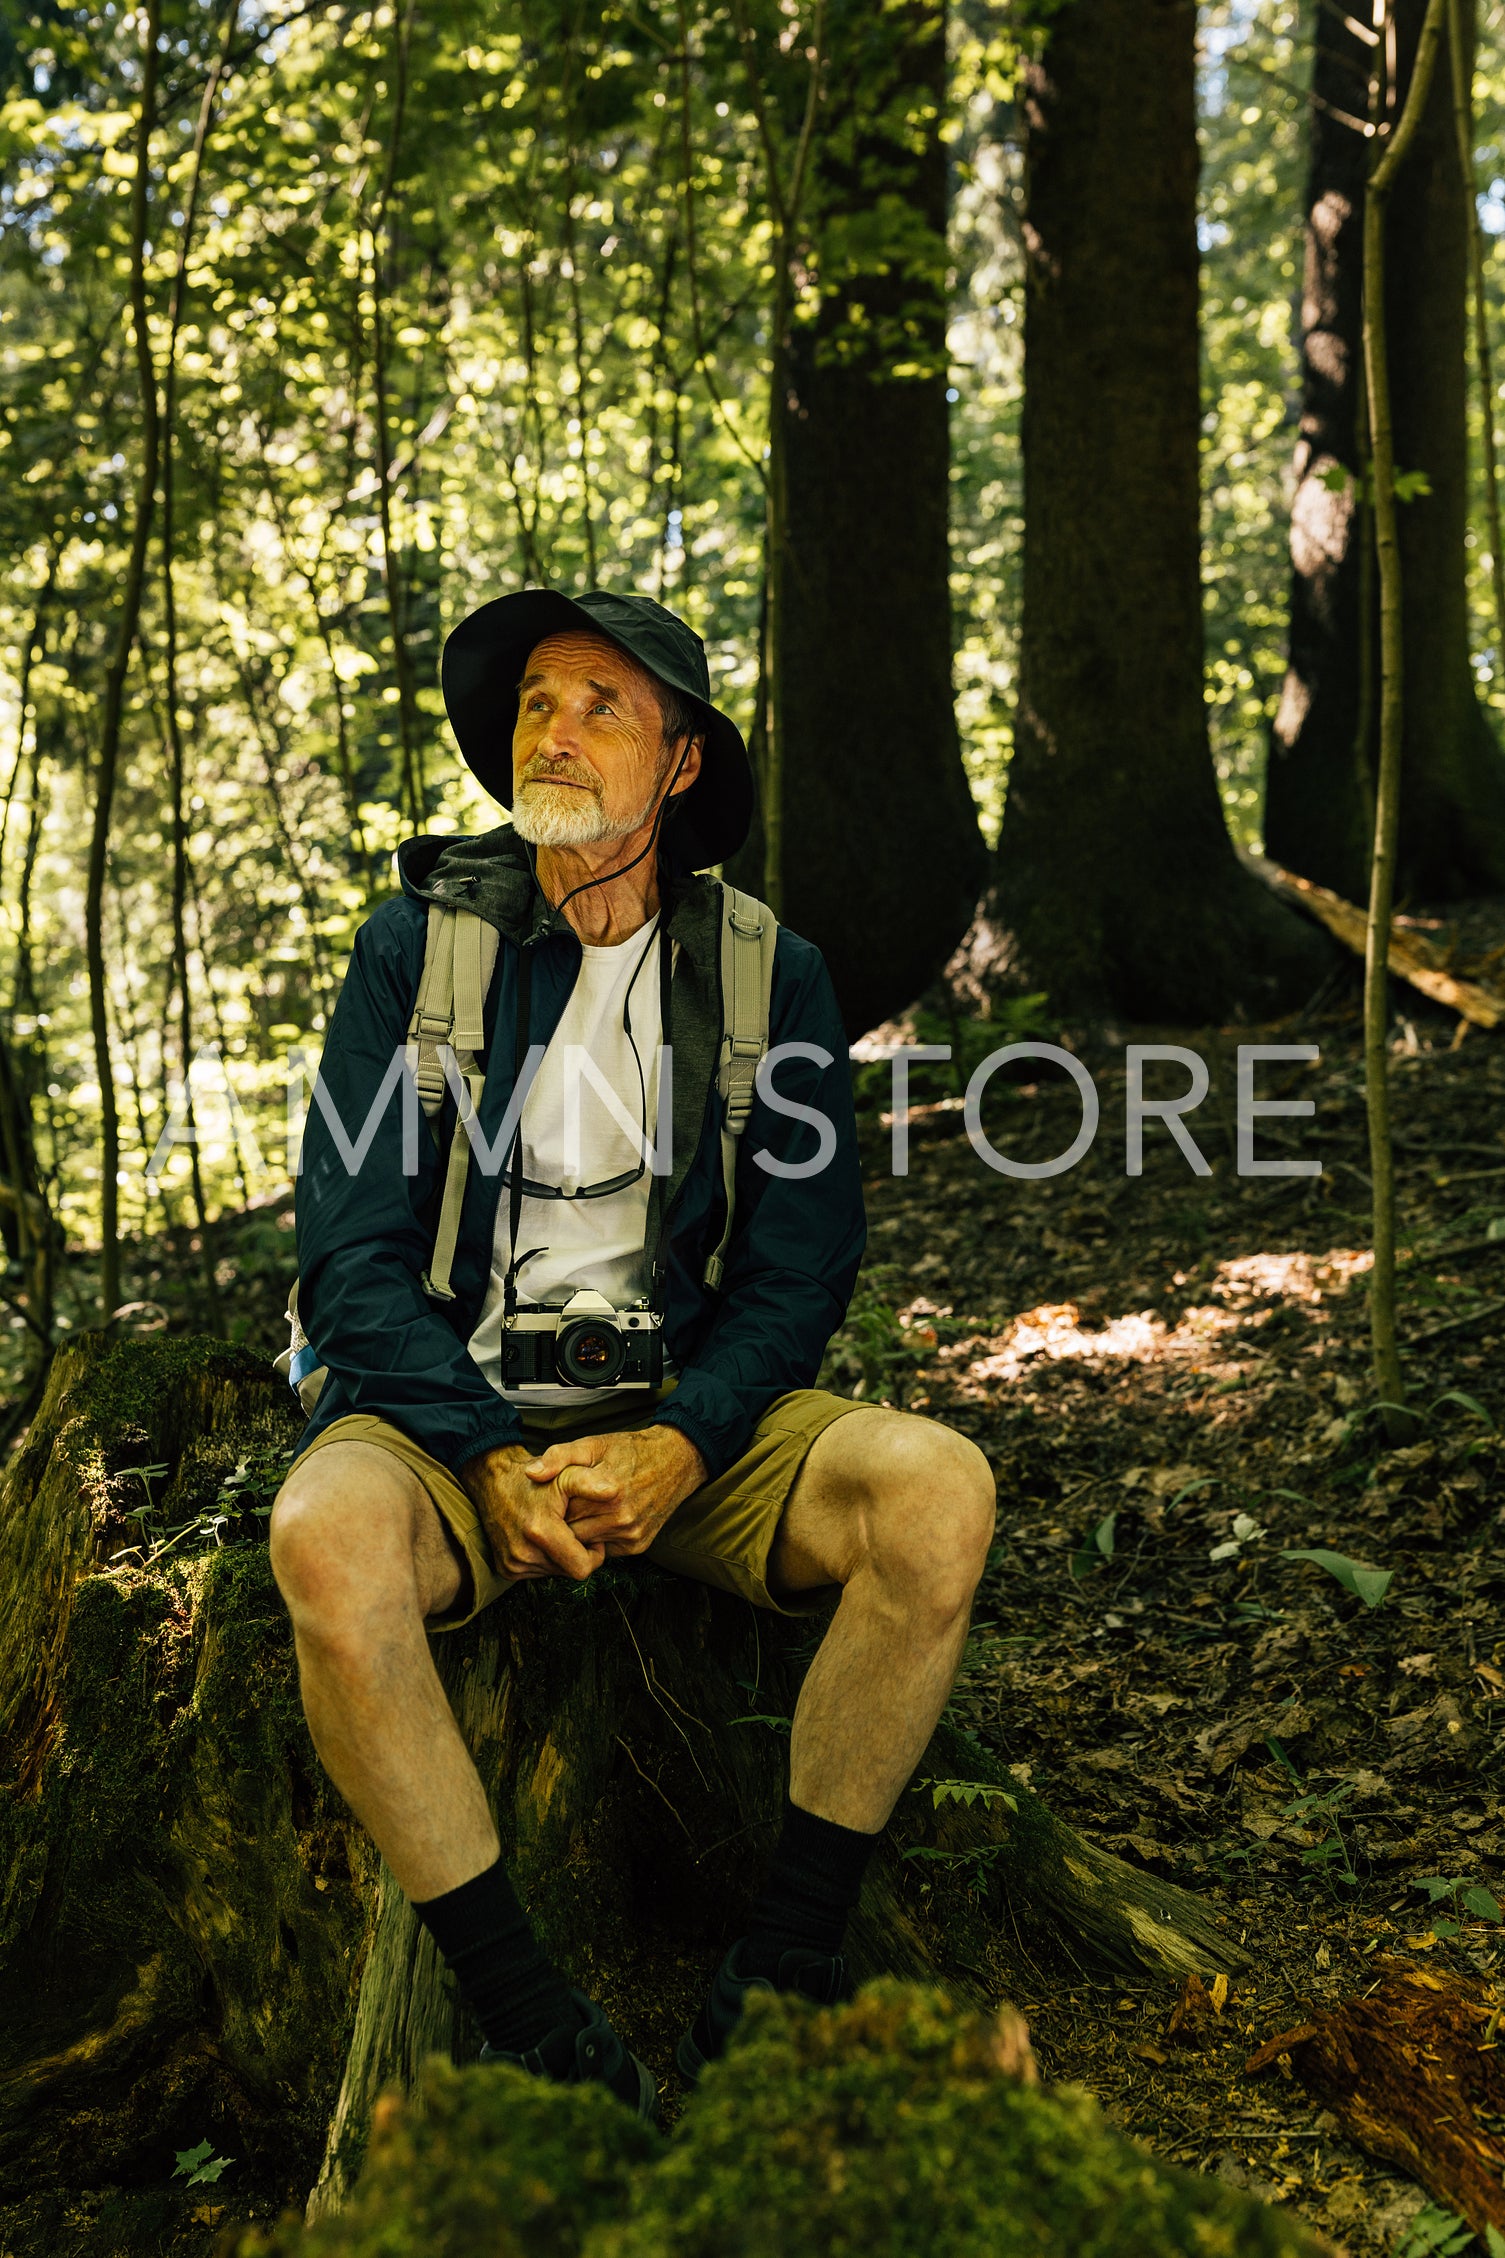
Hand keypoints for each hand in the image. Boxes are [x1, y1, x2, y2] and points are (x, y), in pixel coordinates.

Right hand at [458, 1443, 605, 1583]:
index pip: (583, 1568)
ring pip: (554, 1573)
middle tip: (574, 1530)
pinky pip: (537, 1573)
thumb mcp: (566, 1474)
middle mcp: (523, 1553)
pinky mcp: (505, 1569)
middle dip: (578, 1554)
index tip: (591, 1535)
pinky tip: (542, 1538)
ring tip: (556, 1531)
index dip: (594, 1554)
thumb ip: (591, 1482)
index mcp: (540, 1532)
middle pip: (569, 1572)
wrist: (496, 1481)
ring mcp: (512, 1564)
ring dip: (560, 1556)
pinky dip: (544, 1559)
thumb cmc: (536, 1479)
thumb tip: (615, 1491)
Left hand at [520, 1425, 707, 1557]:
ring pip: (586, 1544)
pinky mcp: (638, 1545)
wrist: (676, 1461)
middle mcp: (621, 1518)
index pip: (560, 1511)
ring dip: (579, 1531)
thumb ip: (559, 1456)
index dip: (552, 1503)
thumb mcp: (594, 1444)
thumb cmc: (630, 1451)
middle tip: (562, 1506)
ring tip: (580, 1511)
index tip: (551, 1495)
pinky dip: (598, 1537)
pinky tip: (598, 1519)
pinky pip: (604, 1550)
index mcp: (608, 1491)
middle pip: (571, 1531)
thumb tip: (530, 1474)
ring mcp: (631, 1535)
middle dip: (562, 1520)